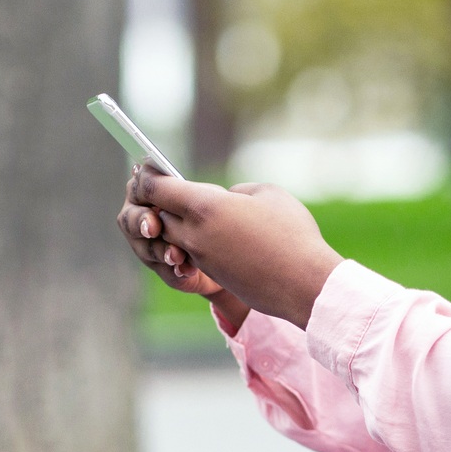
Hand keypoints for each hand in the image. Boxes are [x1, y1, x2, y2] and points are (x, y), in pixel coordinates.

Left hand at [127, 168, 342, 330]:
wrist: (303, 284)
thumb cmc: (291, 234)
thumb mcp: (267, 194)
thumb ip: (237, 192)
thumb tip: (227, 198)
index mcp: (204, 206)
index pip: (156, 188)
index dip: (148, 175)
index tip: (147, 167)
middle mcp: (193, 233)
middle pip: (158, 213)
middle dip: (158, 200)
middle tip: (162, 186)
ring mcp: (200, 257)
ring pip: (171, 236)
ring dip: (174, 223)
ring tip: (189, 210)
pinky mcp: (211, 274)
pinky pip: (189, 252)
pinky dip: (191, 240)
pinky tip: (211, 233)